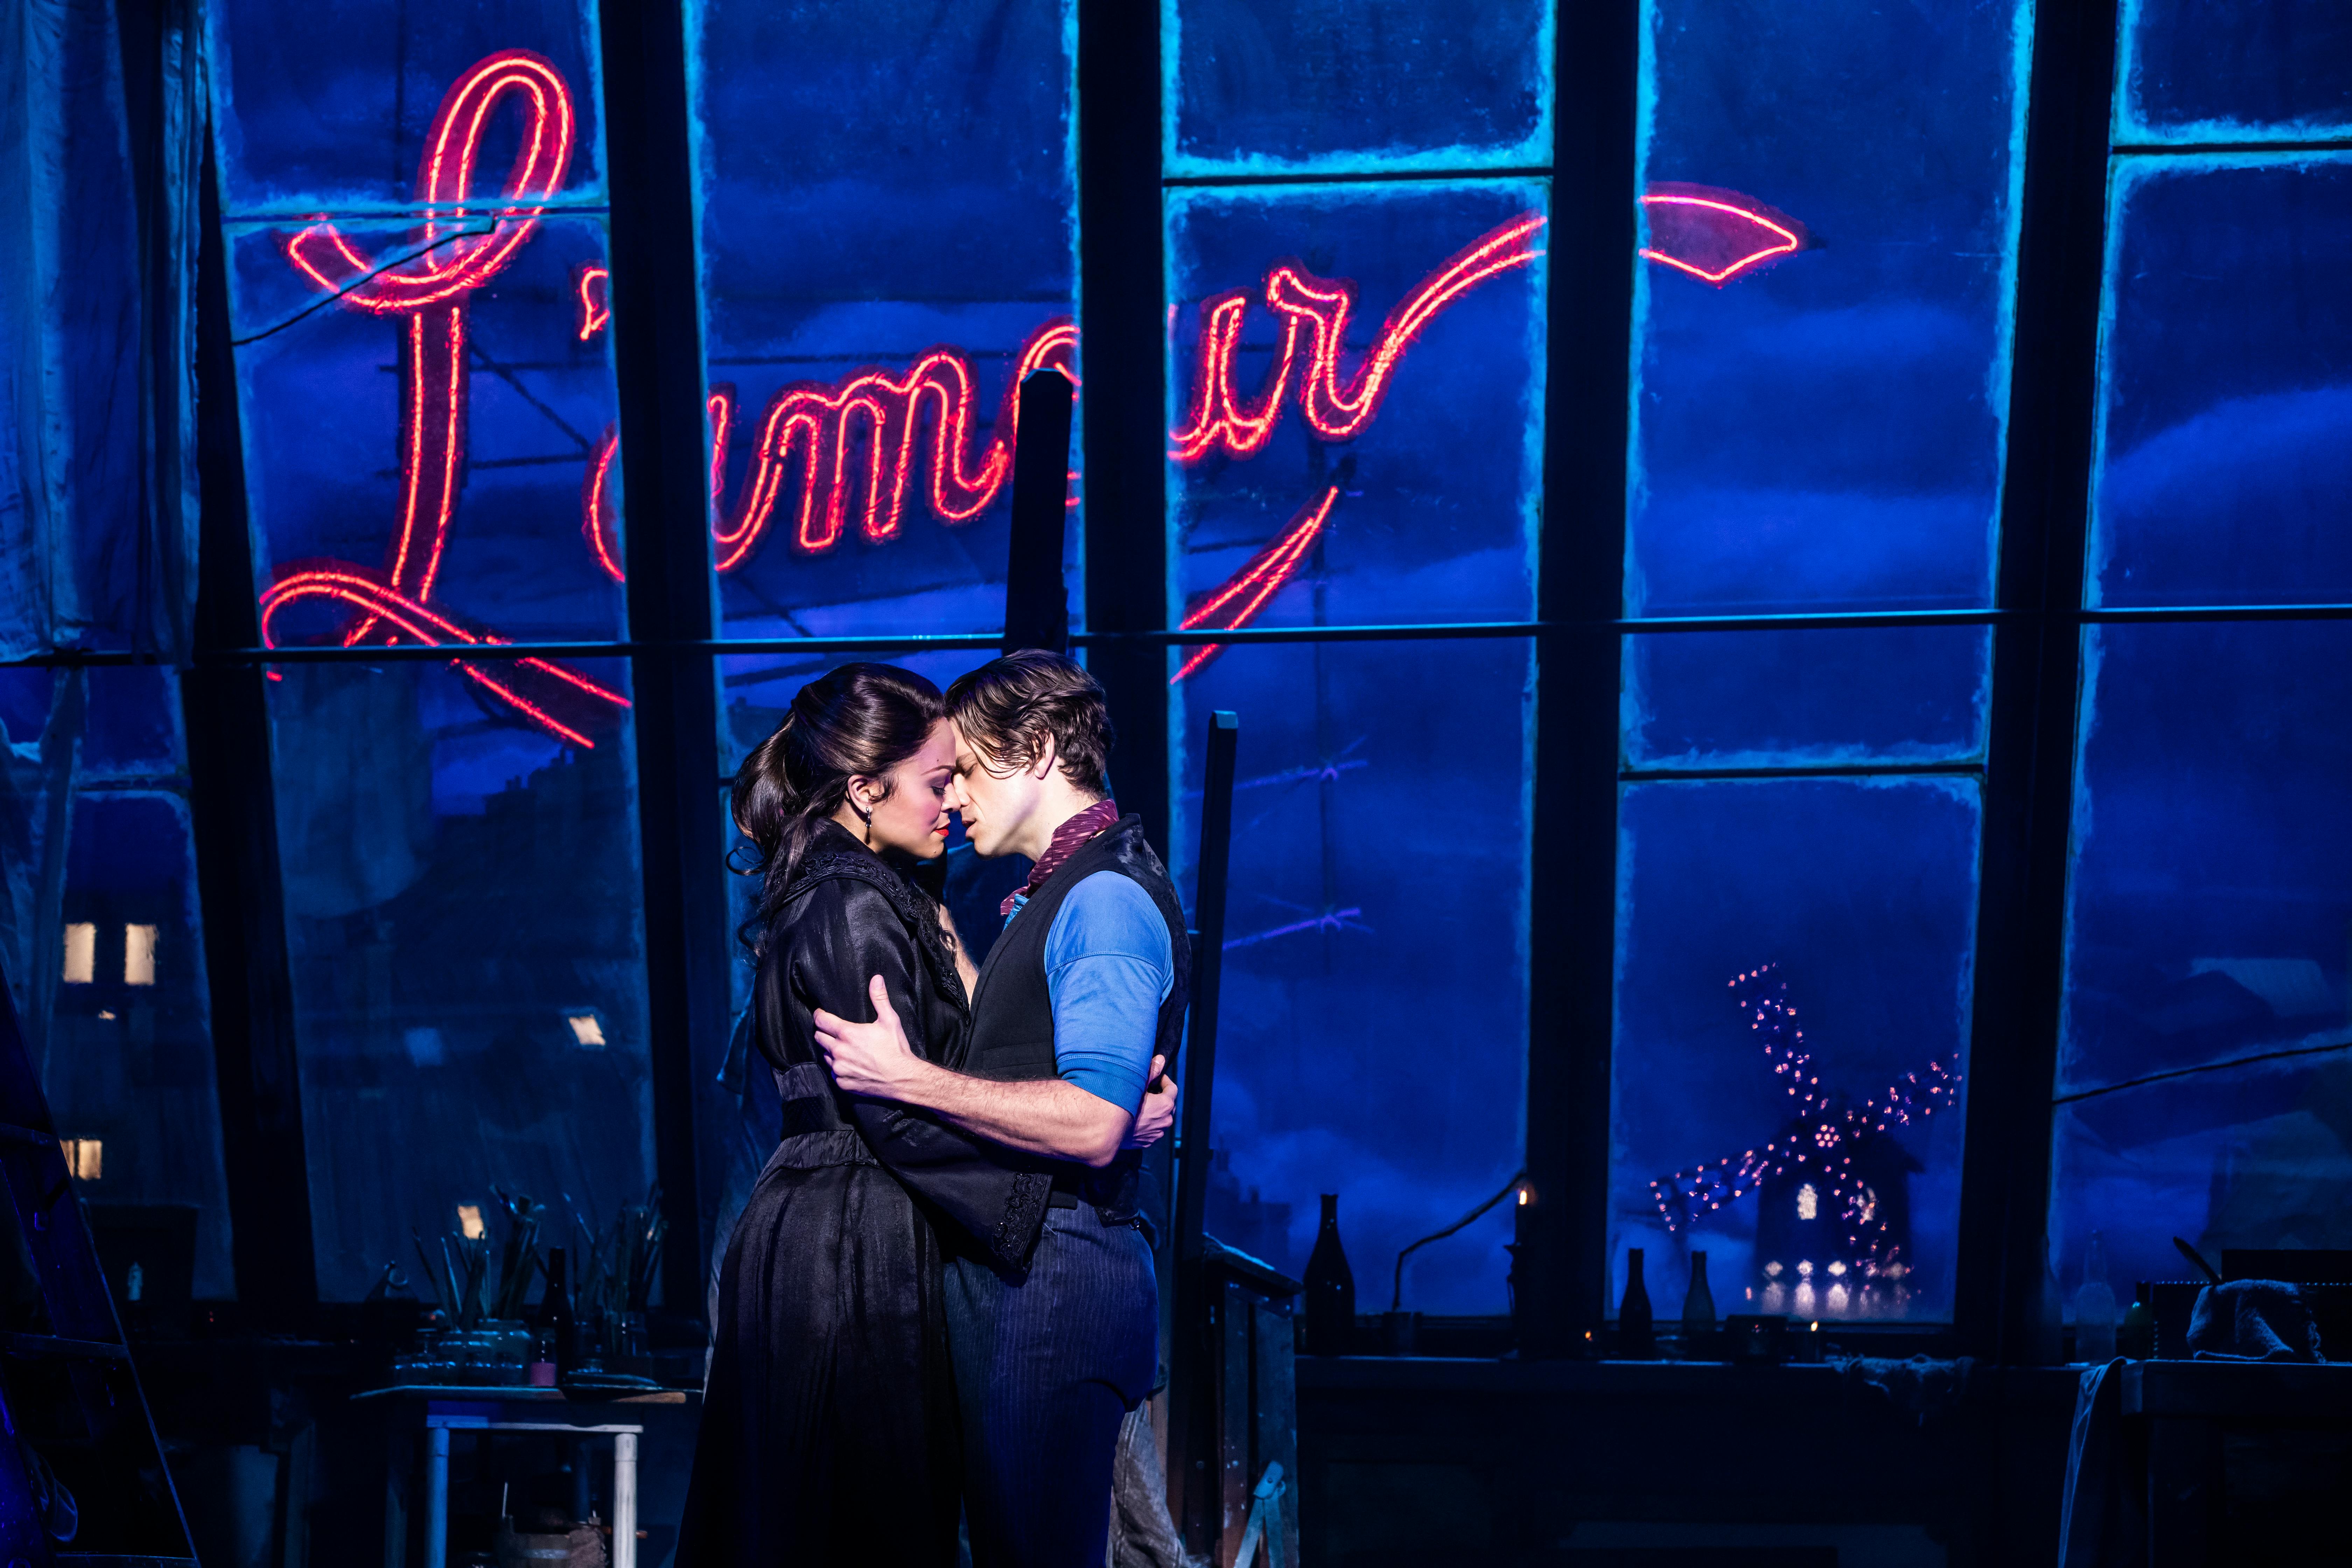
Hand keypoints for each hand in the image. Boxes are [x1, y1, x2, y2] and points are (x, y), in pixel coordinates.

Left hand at [812, 976, 924, 1098]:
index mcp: (847, 1034)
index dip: (820, 1015)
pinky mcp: (842, 1083)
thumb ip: (879, 998)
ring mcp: (839, 1069)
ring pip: (825, 1056)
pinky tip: (851, 1065)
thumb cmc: (896, 1049)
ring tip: (846, 1049)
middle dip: (825, 1032)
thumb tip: (876, 978)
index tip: (821, 1014)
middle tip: (836, 1032)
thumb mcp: (890, 1020)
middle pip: (819, 1038)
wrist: (902, 1079)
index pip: (821, 1021)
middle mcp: (839, 1051)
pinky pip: (833, 1073)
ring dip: (831, 1051)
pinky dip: (839, 1068)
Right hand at [1125, 1055, 1177, 1147]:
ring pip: (1161, 1118)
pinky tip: (1136, 1118)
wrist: (1108, 1130)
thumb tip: (1161, 1059)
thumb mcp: (1137, 1084)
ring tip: (1141, 1105)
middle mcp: (1166, 1121)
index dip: (1164, 1081)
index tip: (1157, 1078)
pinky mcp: (1148, 1142)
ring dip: (1155, 1111)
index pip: (1173, 1089)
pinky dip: (1148, 1123)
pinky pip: (1152, 1129)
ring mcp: (1157, 1133)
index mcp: (1166, 1105)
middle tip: (1148, 1090)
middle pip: (1169, 1104)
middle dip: (1161, 1096)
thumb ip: (1152, 1071)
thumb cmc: (1122, 1105)